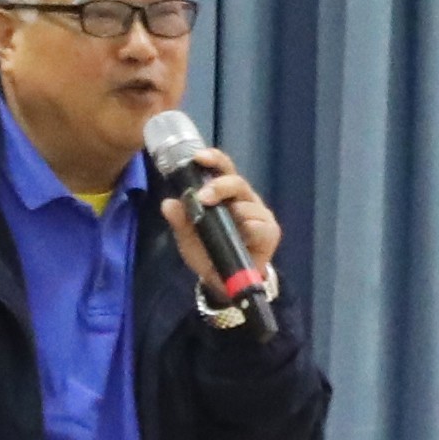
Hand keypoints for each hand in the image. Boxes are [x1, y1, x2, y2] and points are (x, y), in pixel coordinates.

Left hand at [159, 149, 282, 291]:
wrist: (224, 282)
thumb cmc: (208, 252)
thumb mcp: (188, 238)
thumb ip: (180, 221)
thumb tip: (168, 204)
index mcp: (224, 193)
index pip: (222, 168)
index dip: (213, 159)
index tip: (198, 157)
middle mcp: (243, 198)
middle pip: (237, 181)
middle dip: (219, 186)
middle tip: (203, 197)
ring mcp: (259, 214)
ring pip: (248, 204)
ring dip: (233, 213)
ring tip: (223, 229)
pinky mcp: (270, 231)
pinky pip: (260, 225)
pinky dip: (249, 229)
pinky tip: (243, 237)